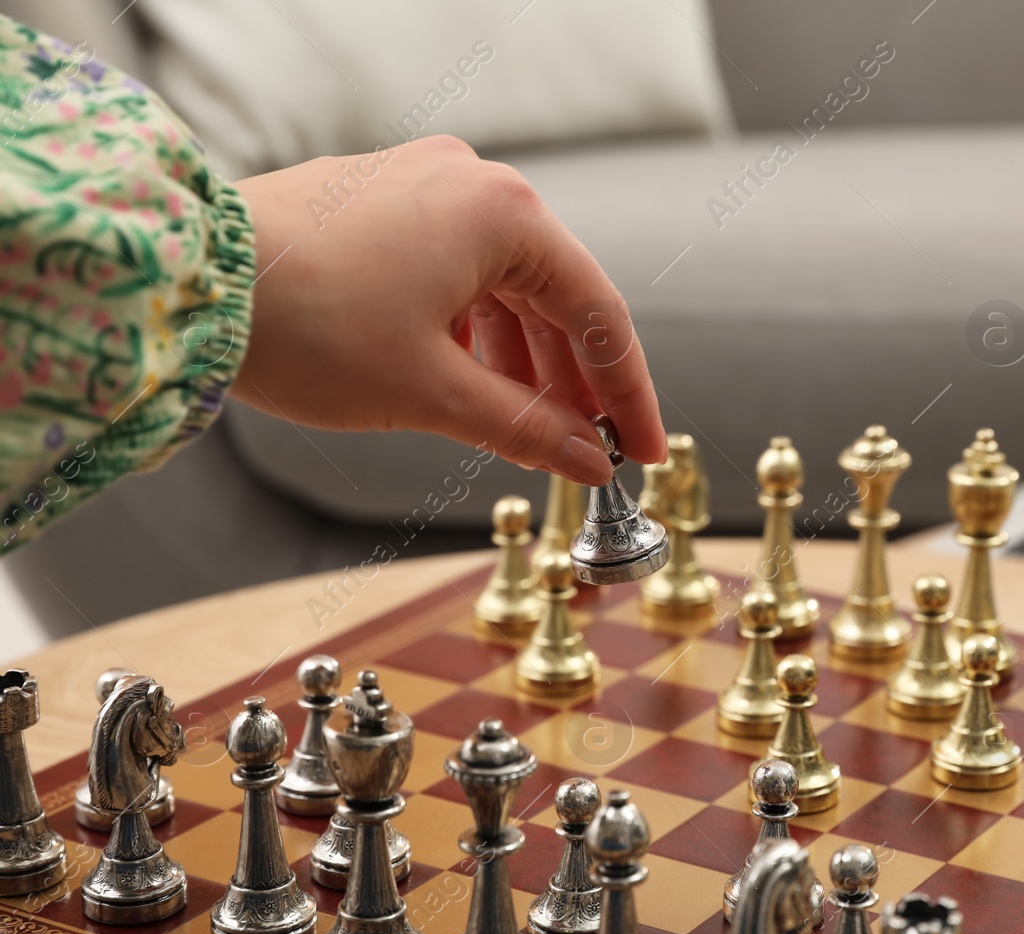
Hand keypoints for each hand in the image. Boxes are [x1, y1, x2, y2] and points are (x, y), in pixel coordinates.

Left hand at [233, 135, 666, 484]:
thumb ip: (528, 428)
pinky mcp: (379, 201)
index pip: (597, 314)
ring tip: (532, 428)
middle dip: (574, 380)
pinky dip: (474, 331)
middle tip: (591, 450)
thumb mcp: (433, 392)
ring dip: (523, 360)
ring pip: (503, 285)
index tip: (640, 451)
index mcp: (504, 213)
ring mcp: (420, 183)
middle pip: (554, 295)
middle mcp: (471, 182)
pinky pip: (455, 271)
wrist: (182, 282)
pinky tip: (473, 382)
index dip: (627, 393)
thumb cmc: (307, 325)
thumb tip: (588, 461)